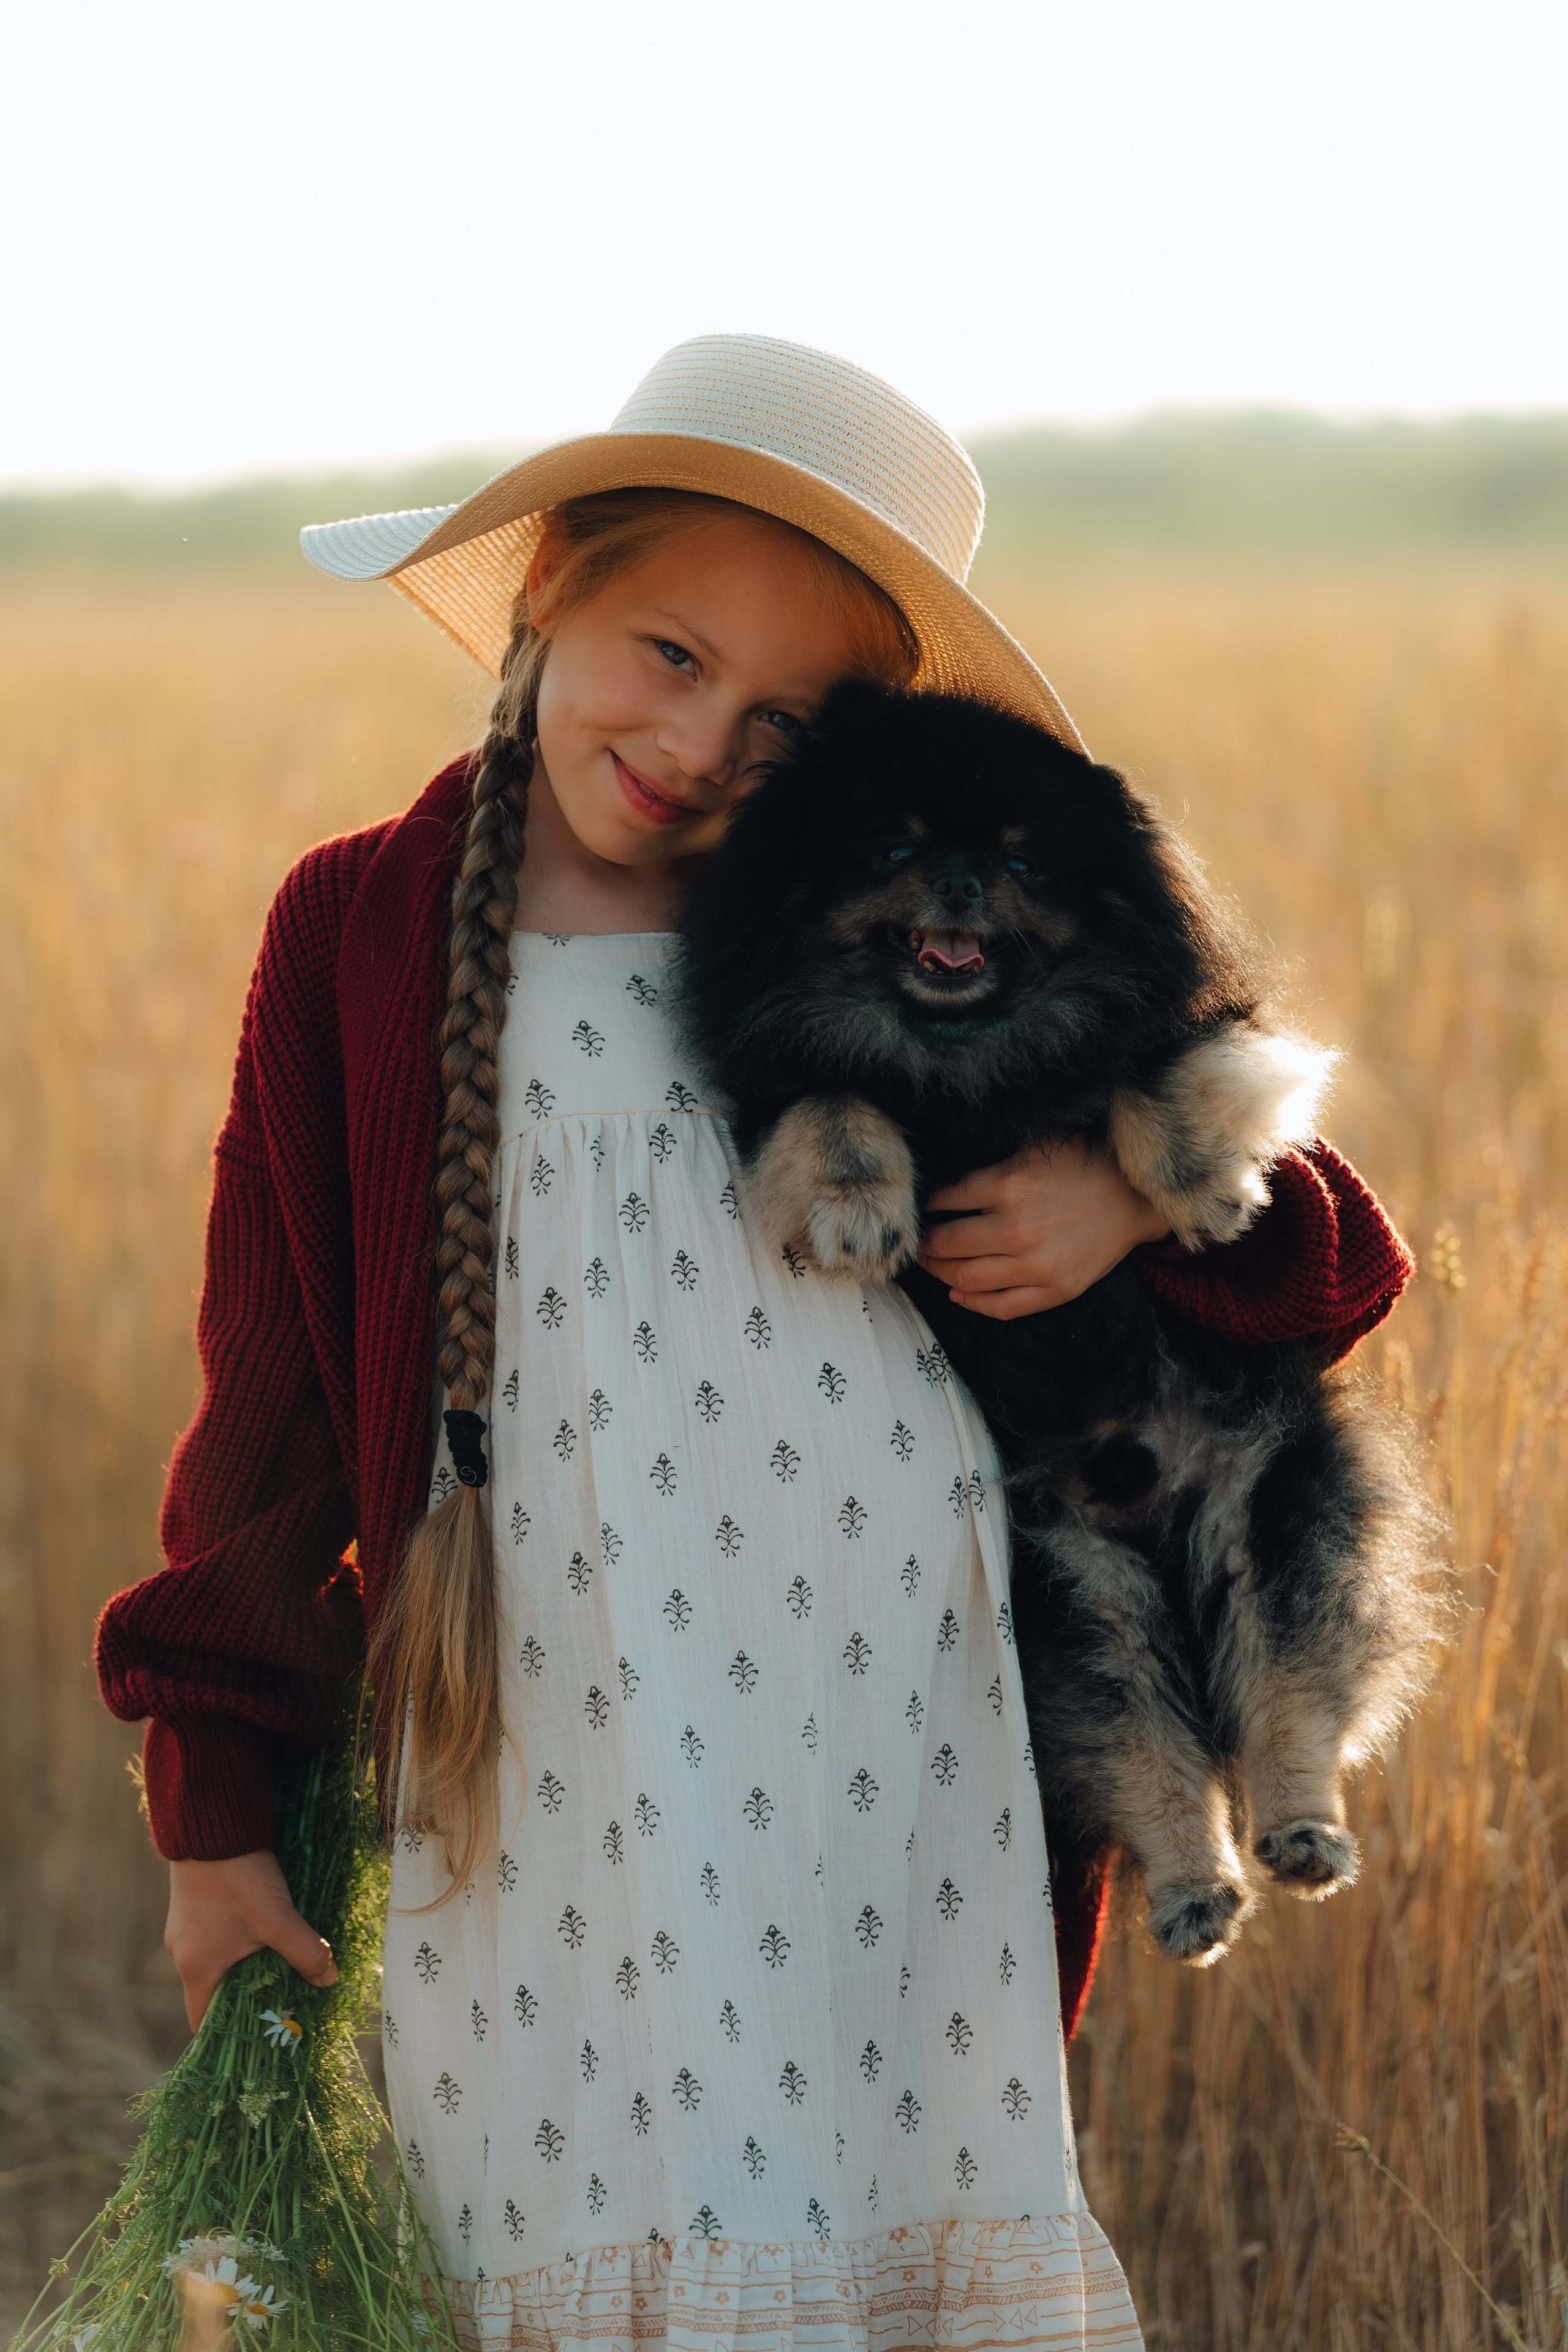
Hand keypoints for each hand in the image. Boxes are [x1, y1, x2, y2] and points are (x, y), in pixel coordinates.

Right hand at [165, 1850, 336, 2032]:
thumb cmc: (238, 1877)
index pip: (205, 2023)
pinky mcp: (194, 1906)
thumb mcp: (278, 1918)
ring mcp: (186, 1929)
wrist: (209, 1823)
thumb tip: (329, 1979)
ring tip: (282, 1965)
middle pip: (216, 1993)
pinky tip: (266, 1930)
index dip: (230, 2037)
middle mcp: (183, 1954)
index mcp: (196, 1969)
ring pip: (219, 1962)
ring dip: (247, 1966)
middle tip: (283, 2001)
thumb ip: (306, 1952)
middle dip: (249, 1999)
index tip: (261, 2040)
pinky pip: (217, 1937)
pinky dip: (239, 1942)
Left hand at [918, 1138, 1169, 1320]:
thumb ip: (991, 1159)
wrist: (1136, 1195)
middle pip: (946, 1244)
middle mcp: (1017, 1228)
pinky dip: (973, 1303)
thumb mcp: (1035, 1145)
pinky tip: (958, 1292)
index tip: (918, 1208)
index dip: (925, 1205)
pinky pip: (1002, 1307)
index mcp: (1008, 1185)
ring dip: (941, 1272)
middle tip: (917, 1241)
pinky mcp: (1056, 1289)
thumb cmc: (1084, 1163)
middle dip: (924, 1243)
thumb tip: (943, 1168)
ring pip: (966, 1278)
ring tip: (933, 1264)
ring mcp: (1037, 1264)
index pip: (944, 1200)